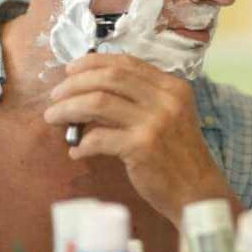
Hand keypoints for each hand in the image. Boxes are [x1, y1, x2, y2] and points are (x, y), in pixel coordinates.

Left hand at [45, 53, 240, 224]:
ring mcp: (154, 122)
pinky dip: (81, 144)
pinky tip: (76, 151)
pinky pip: (98, 138)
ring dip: (69, 108)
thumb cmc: (180, 153)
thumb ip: (141, 100)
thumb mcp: (169, 116)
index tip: (71, 69)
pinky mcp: (141, 147)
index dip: (94, 62)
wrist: (197, 189)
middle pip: (110, 77)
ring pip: (98, 102)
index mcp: (173, 86)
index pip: (128, 63)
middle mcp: (166, 99)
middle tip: (56, 95)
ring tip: (54, 117)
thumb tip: (93, 93)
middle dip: (75, 82)